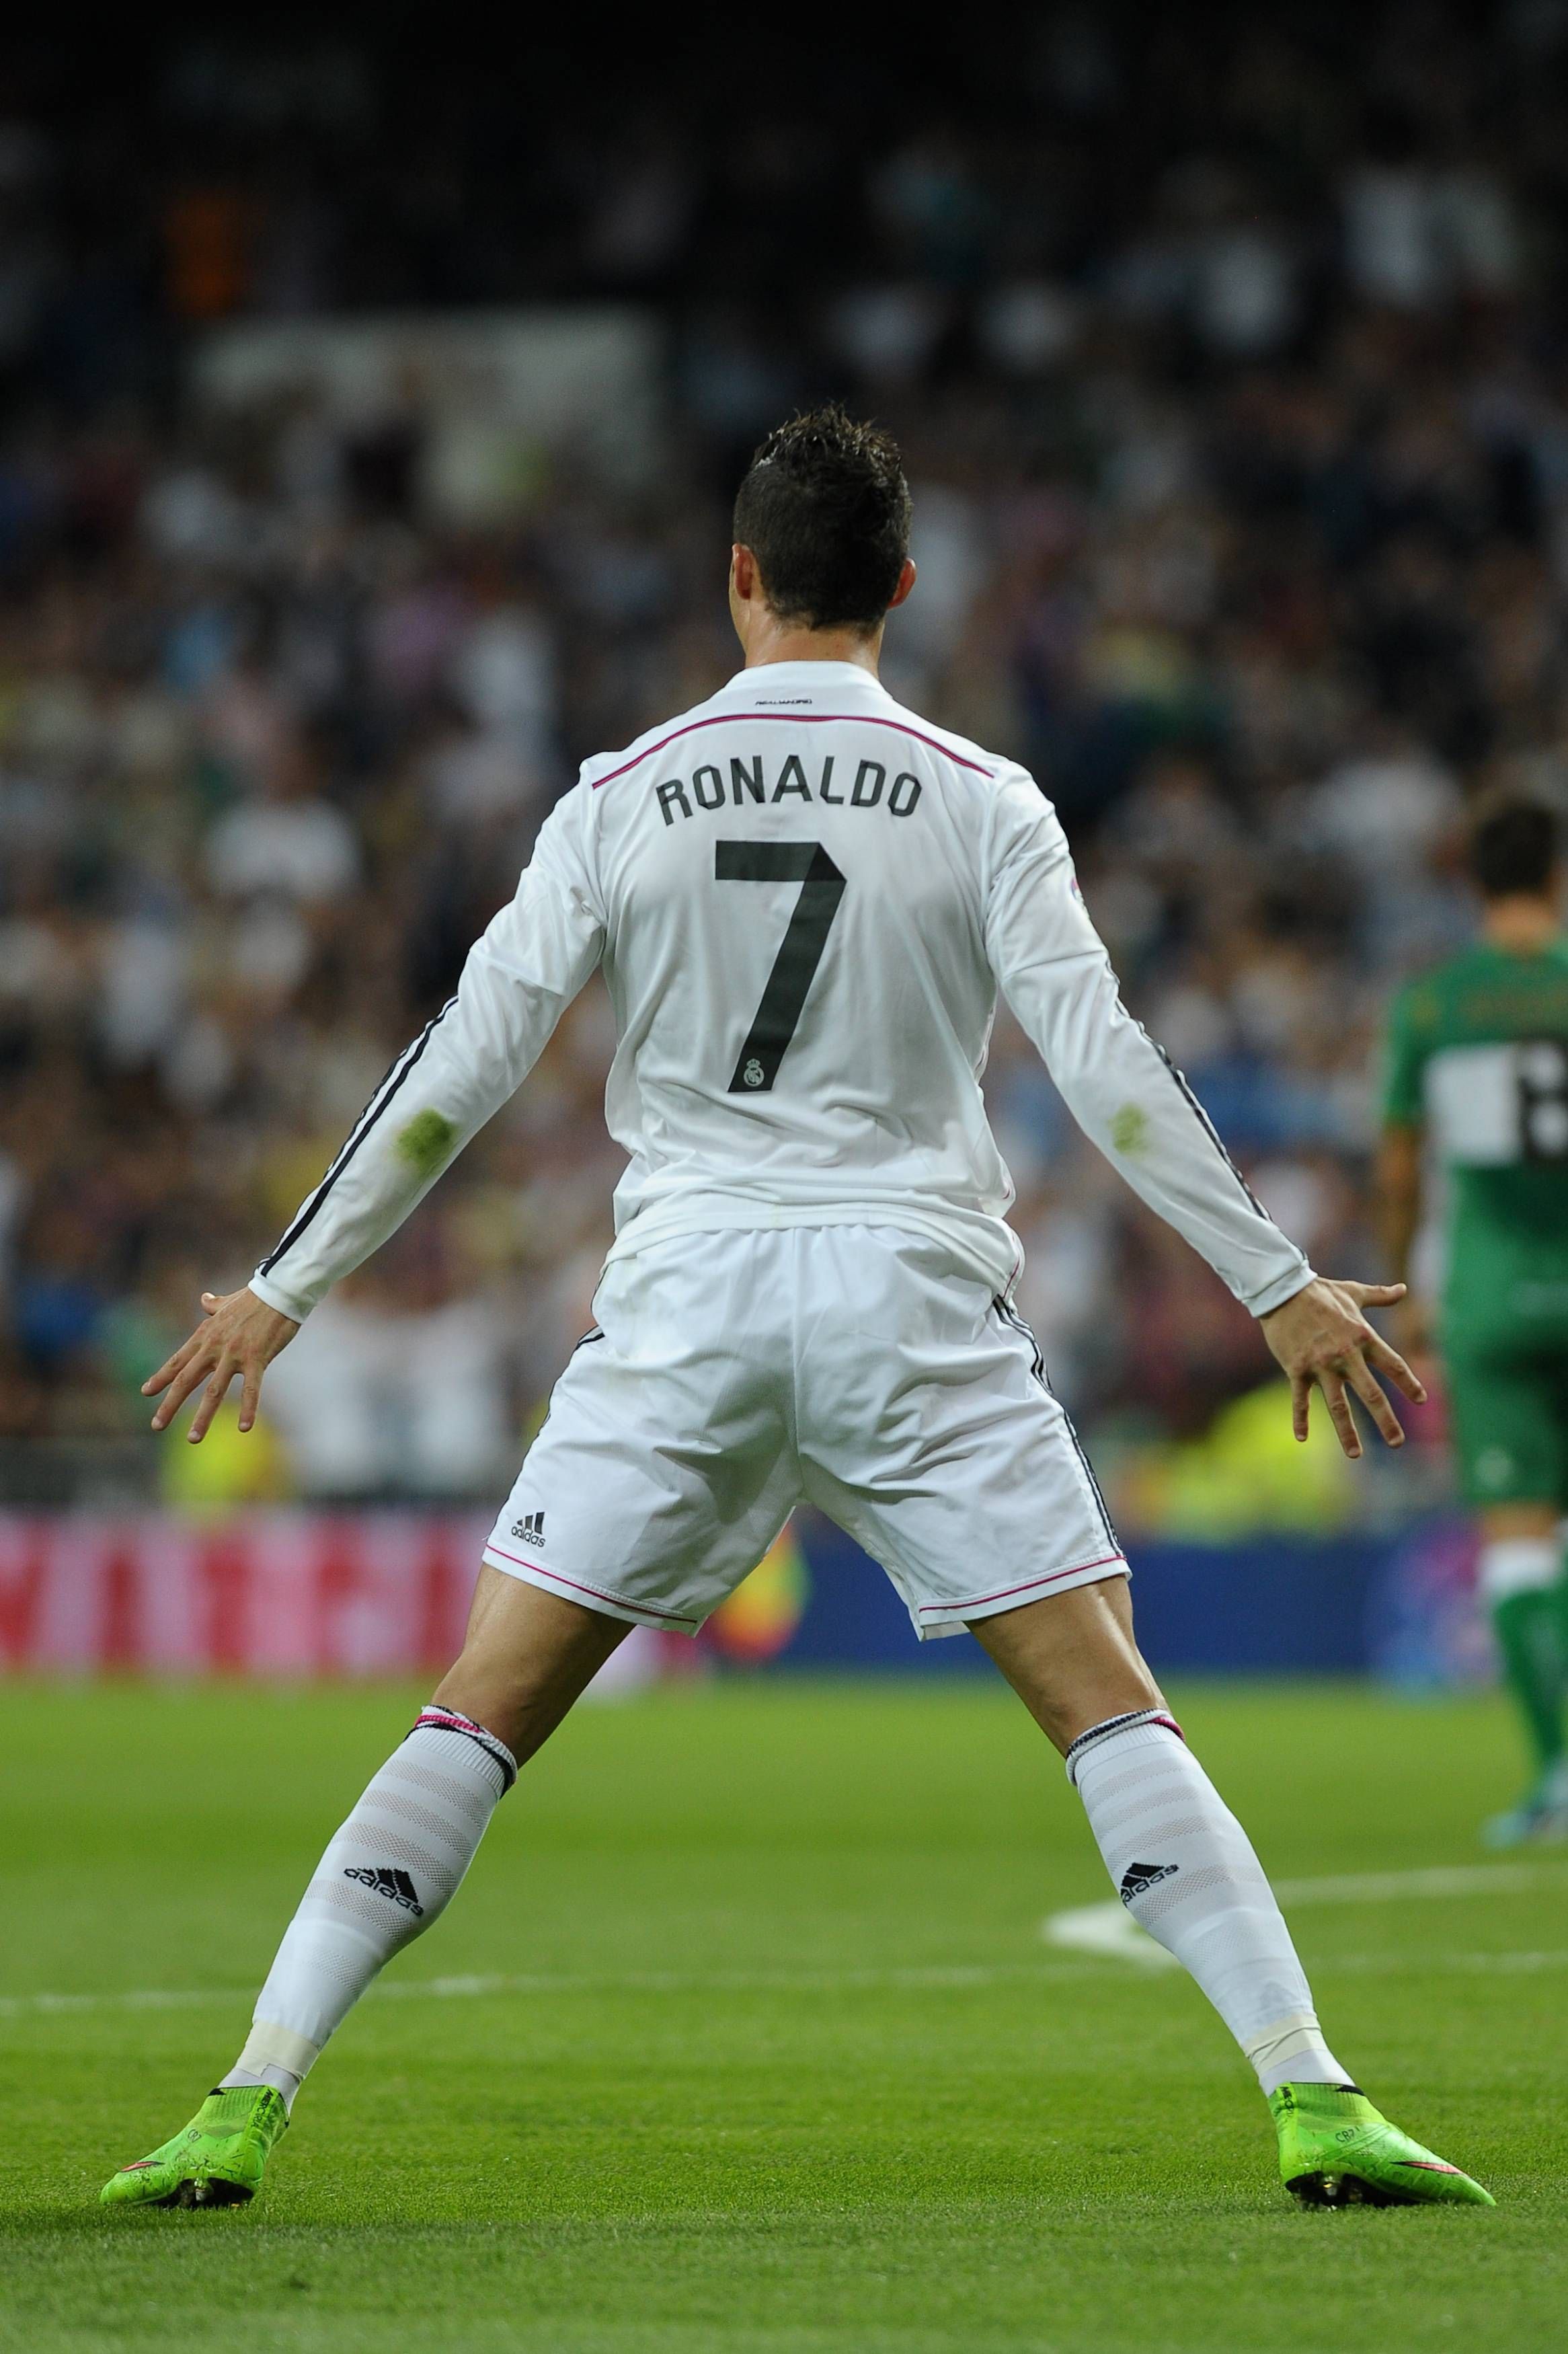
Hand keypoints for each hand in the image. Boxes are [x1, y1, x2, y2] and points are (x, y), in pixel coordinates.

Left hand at [142, 1287, 298, 1443]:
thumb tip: (204, 1299)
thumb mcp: (227, 1302)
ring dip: (202, 1417)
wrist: (279, 1290)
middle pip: (186, 1380)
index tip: (146, 1392)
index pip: (178, 1360)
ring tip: (193, 1438)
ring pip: (214, 1391)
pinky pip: (252, 1389)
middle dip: (170, 1405)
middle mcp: (214, 1347)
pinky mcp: (257, 1359)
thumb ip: (213, 1305)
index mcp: (205, 1335)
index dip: (161, 1377)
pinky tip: (245, 1427)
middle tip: (156, 1425)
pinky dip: (248, 1409)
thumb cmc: (255, 1297)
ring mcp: (234, 1354)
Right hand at [1258, 1277, 1425, 1460]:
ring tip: (1356, 1454)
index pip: (1393, 1364)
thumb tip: (1403, 1289)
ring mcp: (1320, 1365)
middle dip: (1385, 1420)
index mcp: (1362, 1337)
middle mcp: (1345, 1355)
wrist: (1282, 1290)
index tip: (1422, 1399)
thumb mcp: (1354, 1292)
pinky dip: (1300, 1419)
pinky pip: (1300, 1399)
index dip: (1409, 1383)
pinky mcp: (1297, 1369)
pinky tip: (1302, 1437)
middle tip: (1398, 1442)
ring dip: (1347, 1432)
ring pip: (1337, 1405)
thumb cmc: (1320, 1291)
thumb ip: (1381, 1296)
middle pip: (1370, 1394)